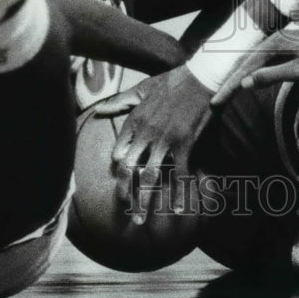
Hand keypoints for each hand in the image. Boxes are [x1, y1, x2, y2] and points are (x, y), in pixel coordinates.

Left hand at [94, 67, 212, 224]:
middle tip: (126, 213)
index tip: (122, 186)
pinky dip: (179, 194)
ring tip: (142, 220)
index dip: (119, 173)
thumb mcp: (142, 89)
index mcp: (134, 121)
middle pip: (128, 170)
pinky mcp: (184, 144)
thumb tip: (98, 110)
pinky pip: (178, 174)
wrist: (200, 77)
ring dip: (144, 201)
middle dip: (125, 194)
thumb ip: (119, 102)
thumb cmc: (172, 82)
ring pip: (149, 176)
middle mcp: (145, 133)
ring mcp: (164, 141)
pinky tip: (178, 209)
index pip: (118, 153)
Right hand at [210, 20, 298, 106]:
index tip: (215, 102)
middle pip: (247, 64)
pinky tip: (256, 79)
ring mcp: (283, 42)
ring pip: (256, 62)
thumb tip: (245, 82)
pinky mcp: (292, 46)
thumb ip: (272, 76)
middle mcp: (275, 40)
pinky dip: (257, 72)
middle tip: (216, 102)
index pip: (245, 69)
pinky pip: (267, 60)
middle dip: (231, 82)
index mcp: (274, 44)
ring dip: (242, 77)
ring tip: (228, 92)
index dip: (229, 87)